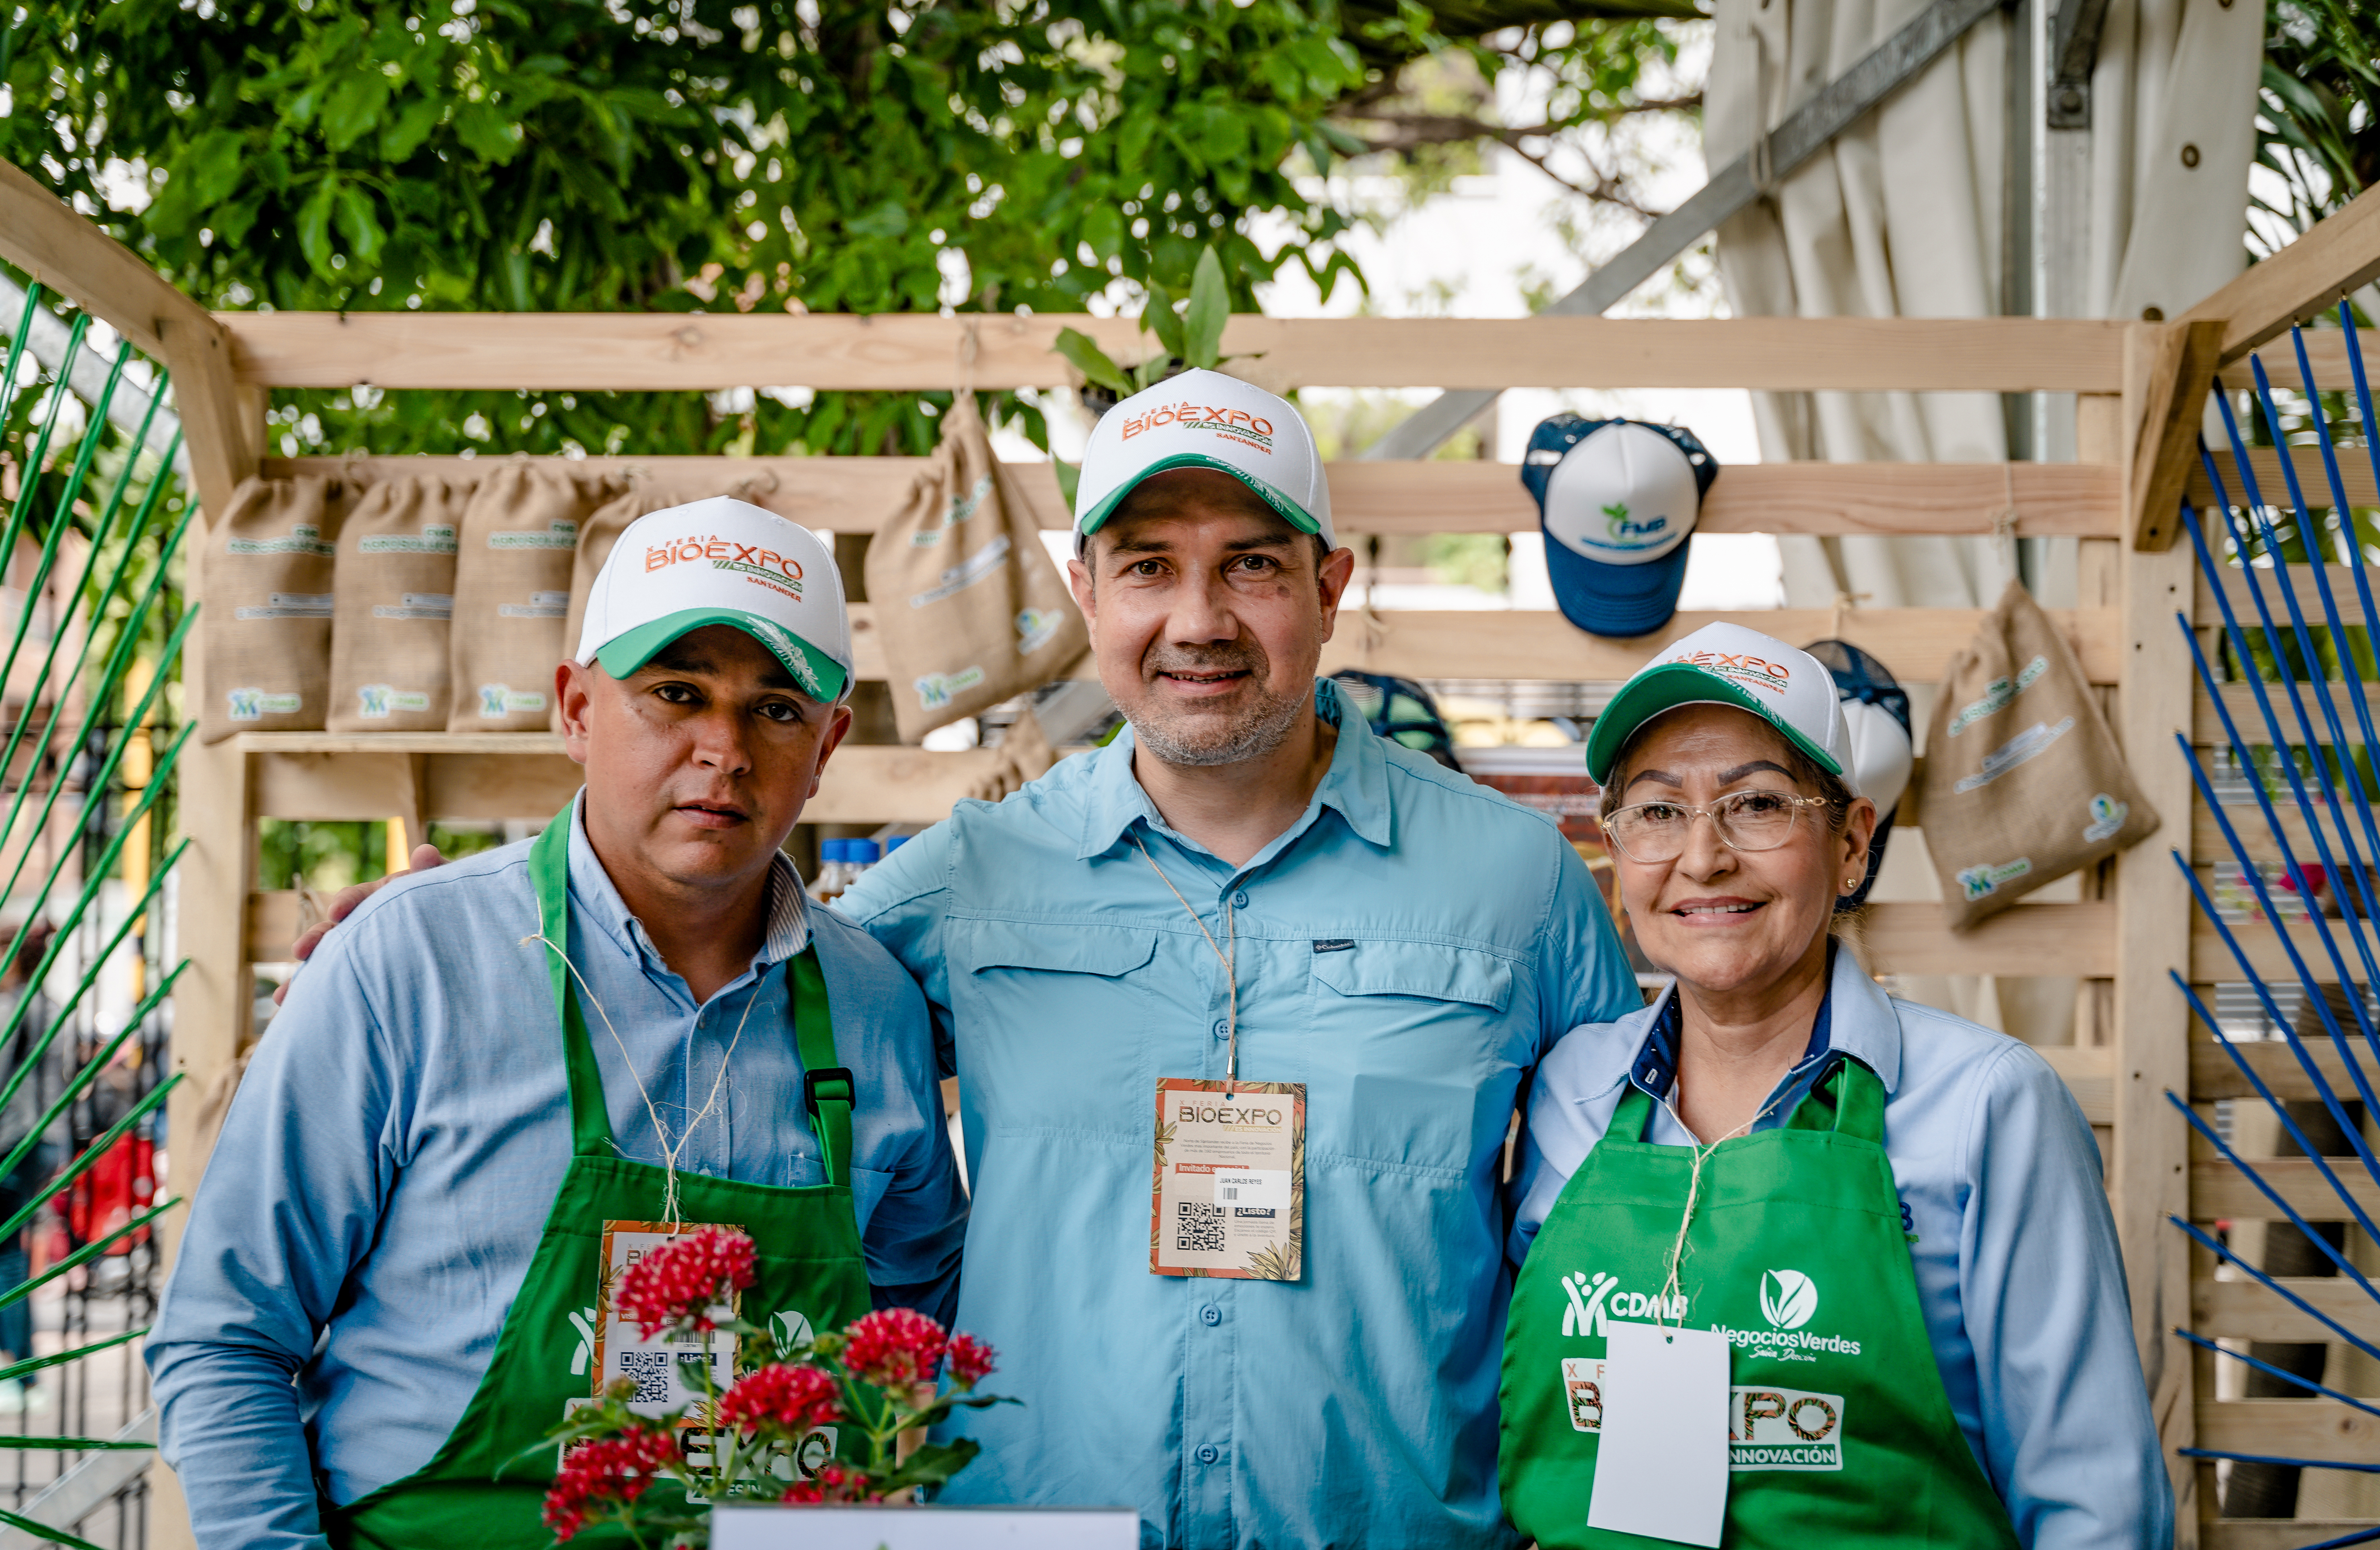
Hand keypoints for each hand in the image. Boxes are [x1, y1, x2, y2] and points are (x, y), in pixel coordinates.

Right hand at [274, 844, 447, 1004]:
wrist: (463, 929)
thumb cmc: (452, 901)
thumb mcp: (446, 884)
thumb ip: (434, 872)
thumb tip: (424, 852)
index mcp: (383, 896)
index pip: (361, 896)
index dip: (349, 902)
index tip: (339, 912)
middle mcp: (366, 921)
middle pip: (336, 929)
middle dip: (318, 940)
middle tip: (301, 951)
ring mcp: (362, 948)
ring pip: (330, 960)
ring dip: (308, 977)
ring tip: (286, 997)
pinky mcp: (364, 972)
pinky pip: (339, 983)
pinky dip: (320, 996)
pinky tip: (297, 1012)